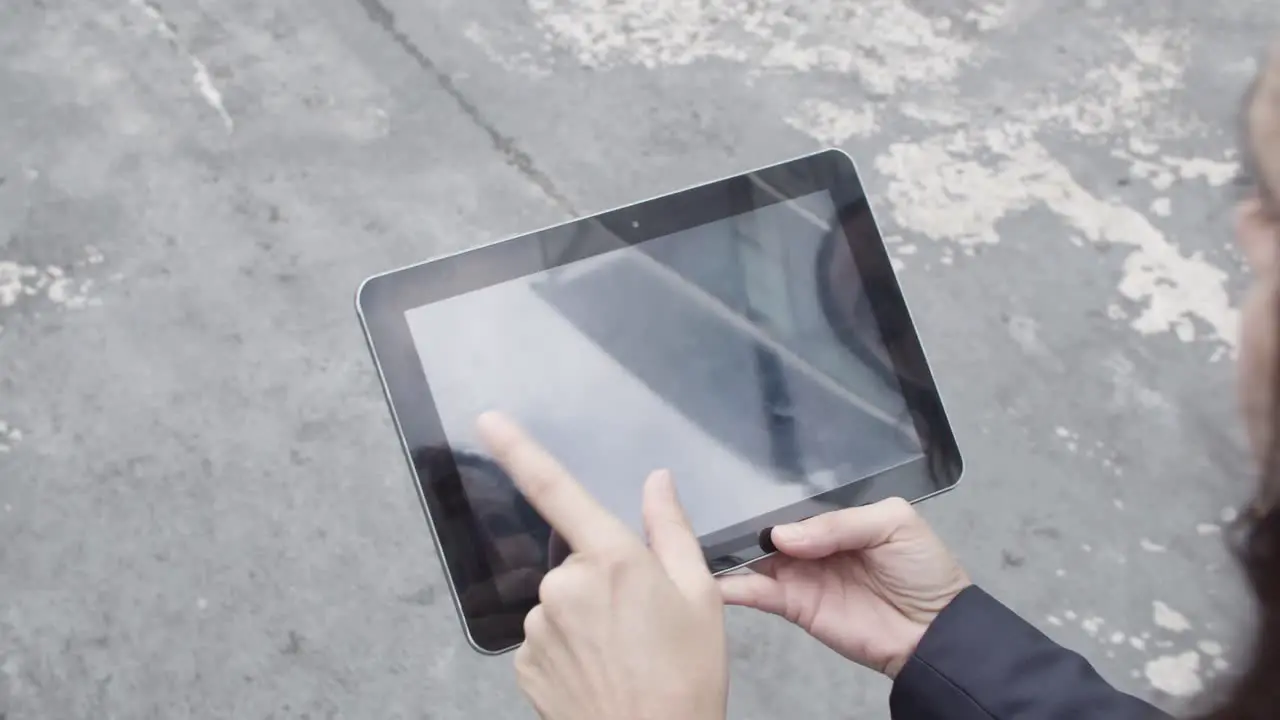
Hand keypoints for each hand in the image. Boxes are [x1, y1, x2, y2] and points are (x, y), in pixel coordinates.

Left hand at [477, 412, 727, 719]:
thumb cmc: (686, 678)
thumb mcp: (700, 597)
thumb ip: (670, 530)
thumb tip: (657, 482)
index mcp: (610, 559)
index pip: (555, 489)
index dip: (517, 449)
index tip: (486, 419)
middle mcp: (563, 586)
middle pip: (576, 562)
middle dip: (603, 582)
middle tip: (643, 623)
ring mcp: (538, 627)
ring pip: (561, 604)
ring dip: (587, 619)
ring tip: (627, 657)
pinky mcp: (524, 664)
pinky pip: (547, 640)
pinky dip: (571, 650)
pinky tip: (601, 674)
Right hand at [718, 498, 969, 677]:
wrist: (935, 632)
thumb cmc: (924, 569)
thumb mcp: (893, 523)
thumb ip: (840, 521)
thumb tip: (782, 535)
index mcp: (837, 515)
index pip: (796, 498)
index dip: (771, 493)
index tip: (738, 482)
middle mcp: (813, 541)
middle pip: (769, 526)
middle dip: (743, 519)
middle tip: (710, 508)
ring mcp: (800, 573)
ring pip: (755, 557)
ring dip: (729, 551)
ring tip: (701, 541)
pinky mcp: (794, 604)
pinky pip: (757, 593)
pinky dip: (734, 587)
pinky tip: (714, 579)